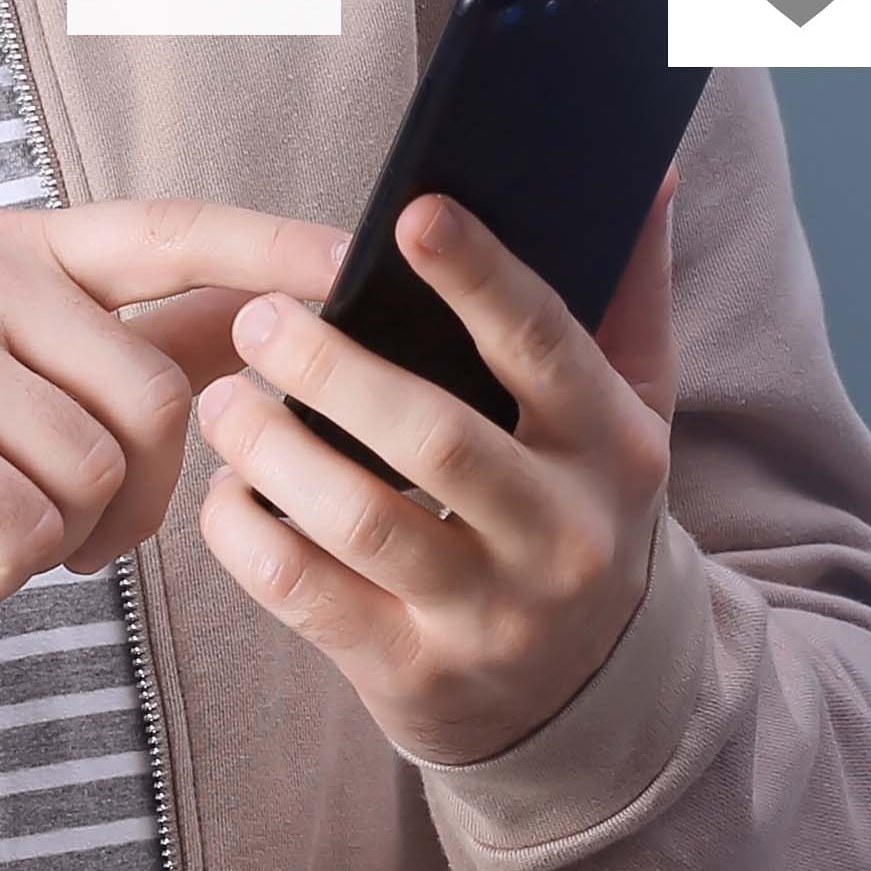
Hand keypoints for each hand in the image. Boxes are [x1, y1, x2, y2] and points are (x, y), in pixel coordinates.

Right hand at [0, 203, 346, 628]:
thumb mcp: (47, 382)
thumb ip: (160, 342)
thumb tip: (292, 314)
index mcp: (26, 249)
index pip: (173, 233)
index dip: (270, 249)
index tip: (357, 263)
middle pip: (155, 397)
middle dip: (134, 497)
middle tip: (61, 525)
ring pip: (95, 473)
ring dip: (61, 542)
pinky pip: (28, 528)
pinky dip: (1, 573)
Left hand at [188, 190, 676, 767]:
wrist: (585, 699)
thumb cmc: (581, 510)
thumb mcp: (627, 412)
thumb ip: (629, 292)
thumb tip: (647, 171)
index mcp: (613, 448)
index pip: (546, 346)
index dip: (479, 277)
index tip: (409, 216)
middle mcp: (564, 535)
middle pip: (437, 438)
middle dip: (333, 368)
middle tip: (257, 318)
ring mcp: (490, 615)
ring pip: (363, 520)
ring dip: (273, 448)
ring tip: (223, 398)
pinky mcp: (417, 675)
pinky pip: (309, 596)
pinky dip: (249, 536)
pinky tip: (227, 490)